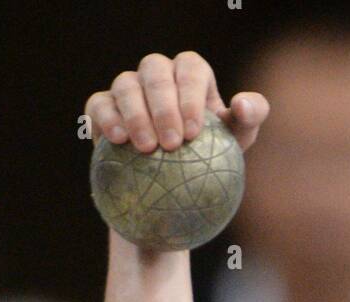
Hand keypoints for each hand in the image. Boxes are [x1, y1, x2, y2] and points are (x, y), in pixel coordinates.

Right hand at [85, 51, 268, 156]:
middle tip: (172, 144)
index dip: (190, 95)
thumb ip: (250, 118)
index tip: (194, 132)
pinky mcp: (102, 107)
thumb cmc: (211, 156)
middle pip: (155, 71)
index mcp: (189, 74)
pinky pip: (98, 104)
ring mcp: (128, 88)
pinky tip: (117, 140)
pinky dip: (107, 119)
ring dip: (136, 114)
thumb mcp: (238, 140)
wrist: (174, 185)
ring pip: (126, 85)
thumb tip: (242, 104)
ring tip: (146, 148)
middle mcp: (157, 74)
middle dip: (163, 106)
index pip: (190, 69)